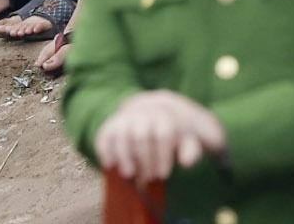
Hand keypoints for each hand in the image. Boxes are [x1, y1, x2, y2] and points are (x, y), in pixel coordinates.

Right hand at [94, 90, 228, 184]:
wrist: (152, 116)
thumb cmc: (172, 135)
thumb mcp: (186, 140)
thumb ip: (190, 149)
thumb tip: (187, 162)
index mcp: (164, 116)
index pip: (163, 133)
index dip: (162, 156)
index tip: (163, 174)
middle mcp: (143, 114)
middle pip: (141, 135)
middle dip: (144, 159)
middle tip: (149, 178)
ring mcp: (124, 119)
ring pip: (121, 134)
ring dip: (124, 156)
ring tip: (130, 174)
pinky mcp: (109, 127)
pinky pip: (103, 136)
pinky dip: (104, 151)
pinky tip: (110, 165)